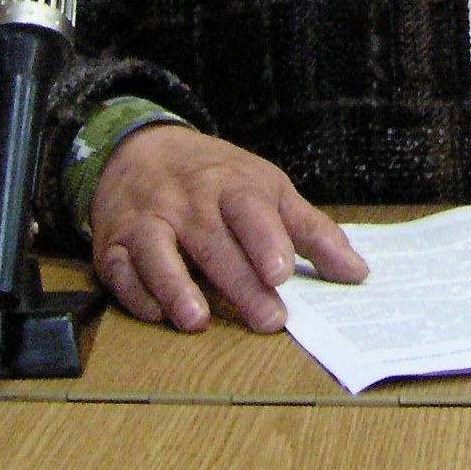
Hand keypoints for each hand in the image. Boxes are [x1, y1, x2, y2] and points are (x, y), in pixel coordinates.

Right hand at [89, 125, 367, 332]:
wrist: (142, 149)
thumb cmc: (218, 178)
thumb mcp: (269, 190)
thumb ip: (312, 232)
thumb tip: (357, 273)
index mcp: (231, 185)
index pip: (249, 209)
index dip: (265, 239)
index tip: (281, 271)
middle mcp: (187, 201)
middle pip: (212, 242)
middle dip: (239, 282)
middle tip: (268, 319)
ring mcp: (146, 221)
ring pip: (156, 252)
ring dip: (175, 286)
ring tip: (196, 320)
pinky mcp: (112, 244)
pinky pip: (119, 269)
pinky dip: (135, 292)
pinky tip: (155, 314)